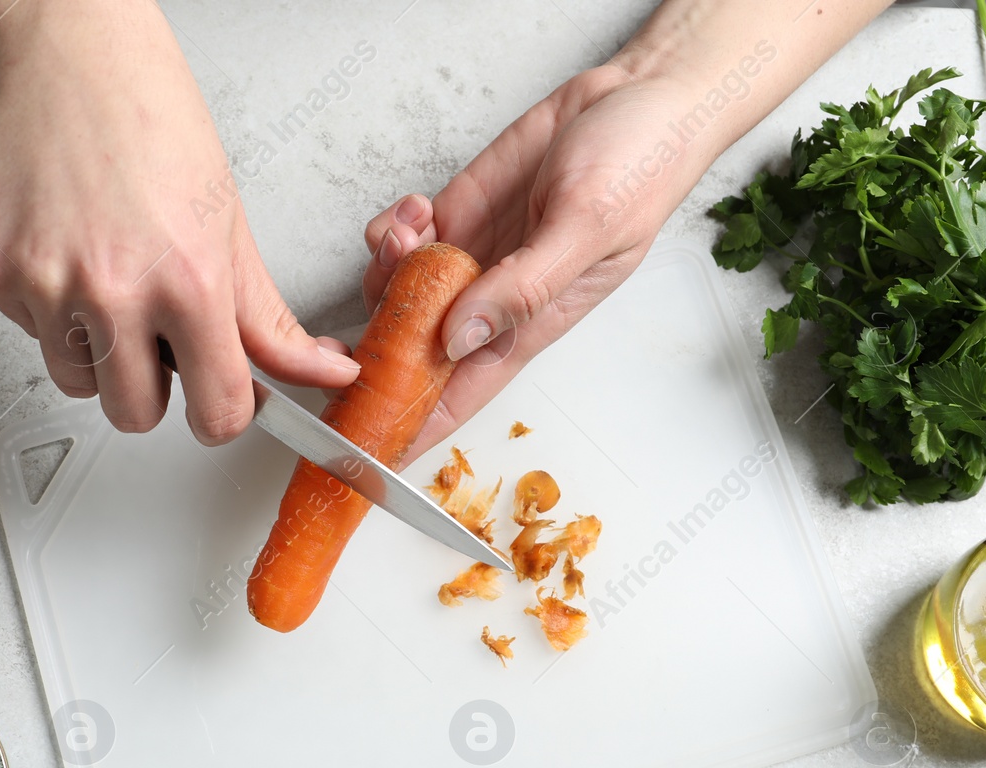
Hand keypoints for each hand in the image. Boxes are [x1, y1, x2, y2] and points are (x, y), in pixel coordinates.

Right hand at [0, 0, 358, 441]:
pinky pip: (25, 331)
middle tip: (154, 338)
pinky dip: (44, 305)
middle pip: (134, 415)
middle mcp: (114, 290)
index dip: (220, 413)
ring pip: (75, 380)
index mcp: (188, 281)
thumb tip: (321, 369)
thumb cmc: (148, 117)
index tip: (215, 400)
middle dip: (149, 390)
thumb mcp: (228, 221)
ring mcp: (45, 285)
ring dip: (93, 350)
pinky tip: (62, 249)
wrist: (66, 50)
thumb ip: (267, 318)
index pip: (217, 411)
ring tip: (105, 280)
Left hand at [361, 66, 709, 458]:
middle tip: (346, 331)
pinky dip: (392, 232)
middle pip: (411, 354)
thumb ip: (524, 287)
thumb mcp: (587, 228)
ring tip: (408, 234)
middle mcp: (492, 303)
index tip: (363, 450)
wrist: (637, 97)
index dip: (410, 428)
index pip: (458, 398)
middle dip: (370, 349)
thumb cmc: (640, 168)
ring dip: (383, 273)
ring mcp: (470, 260)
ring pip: (395, 296)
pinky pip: (401, 243)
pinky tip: (415, 212)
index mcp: (529, 327)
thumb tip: (460, 339)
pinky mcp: (457, 216)